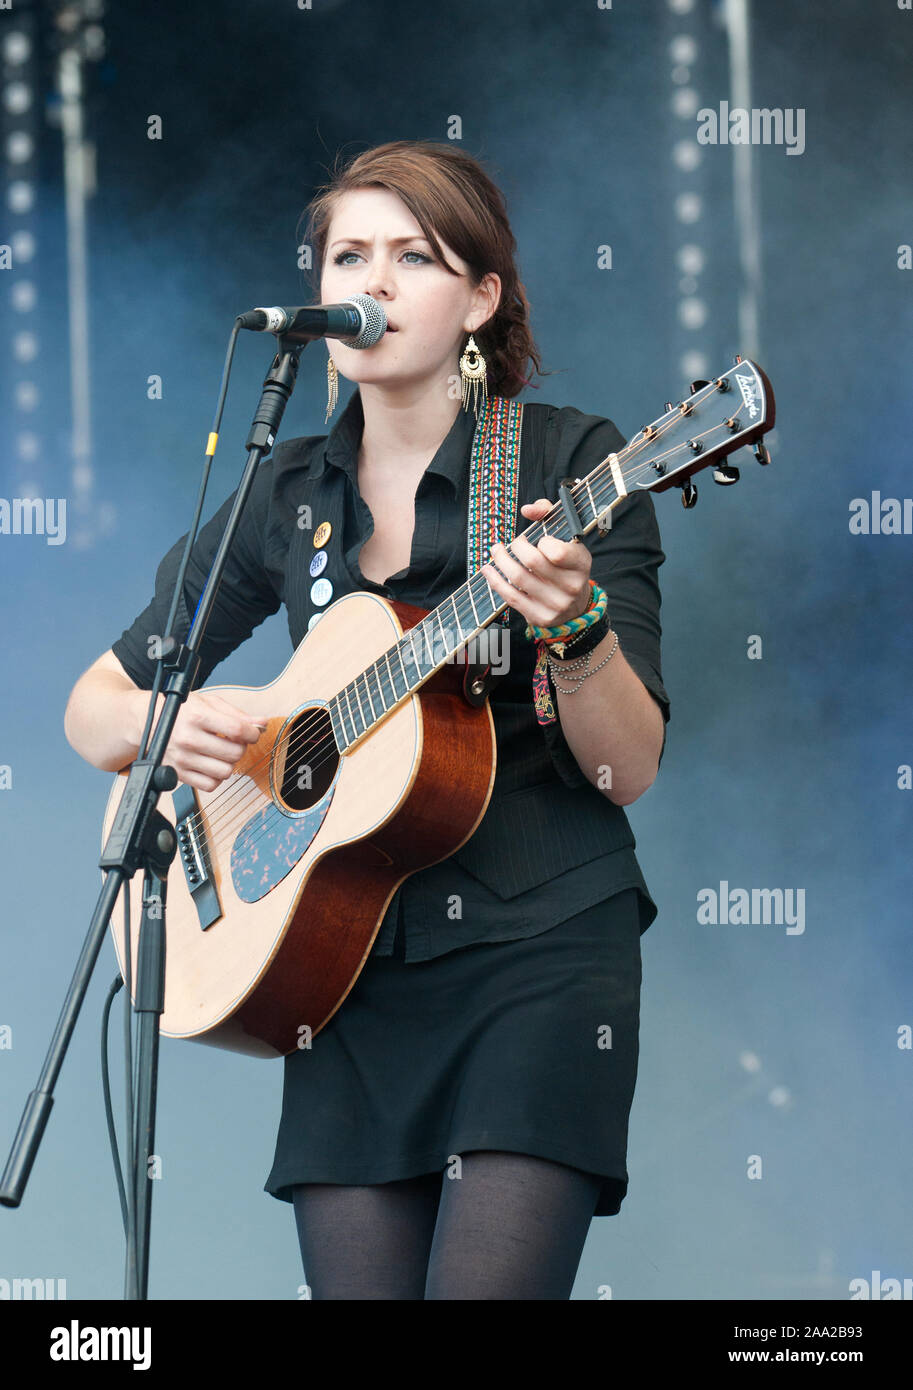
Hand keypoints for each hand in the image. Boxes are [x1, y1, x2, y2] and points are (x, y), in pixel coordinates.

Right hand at [132, 689, 268, 791]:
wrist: (148, 721)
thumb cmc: (182, 710)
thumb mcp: (209, 703)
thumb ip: (237, 715)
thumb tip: (262, 723)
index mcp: (198, 717)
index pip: (238, 730)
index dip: (253, 733)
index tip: (252, 733)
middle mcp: (188, 739)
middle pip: (234, 753)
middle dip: (240, 748)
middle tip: (234, 741)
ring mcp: (183, 759)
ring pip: (225, 772)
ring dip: (229, 763)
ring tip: (221, 752)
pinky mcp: (178, 774)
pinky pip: (210, 785)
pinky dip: (216, 778)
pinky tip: (212, 764)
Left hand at [480, 498, 592, 628]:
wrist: (576, 605)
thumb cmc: (566, 564)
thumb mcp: (566, 537)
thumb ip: (548, 514)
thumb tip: (527, 510)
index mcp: (581, 564)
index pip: (556, 551)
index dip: (542, 541)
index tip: (537, 540)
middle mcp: (572, 586)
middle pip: (532, 562)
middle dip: (516, 547)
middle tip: (512, 543)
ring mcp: (556, 605)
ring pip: (518, 578)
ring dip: (501, 561)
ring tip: (496, 551)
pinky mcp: (540, 617)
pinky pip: (511, 597)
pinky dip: (495, 581)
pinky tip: (488, 570)